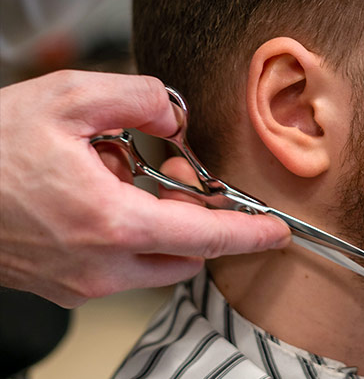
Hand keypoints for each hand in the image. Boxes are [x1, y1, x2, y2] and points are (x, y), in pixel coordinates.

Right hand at [0, 70, 289, 307]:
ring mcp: (81, 282)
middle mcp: (100, 266)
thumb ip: (139, 98)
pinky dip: (132, 232)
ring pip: (155, 261)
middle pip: (185, 252)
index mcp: (112, 223)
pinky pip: (122, 265)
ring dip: (163, 222)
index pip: (205, 237)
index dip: (248, 234)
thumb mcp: (69, 98)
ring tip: (125, 173)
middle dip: (197, 214)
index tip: (278, 232)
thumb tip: (176, 118)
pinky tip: (100, 193)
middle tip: (179, 171)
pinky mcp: (65, 285)